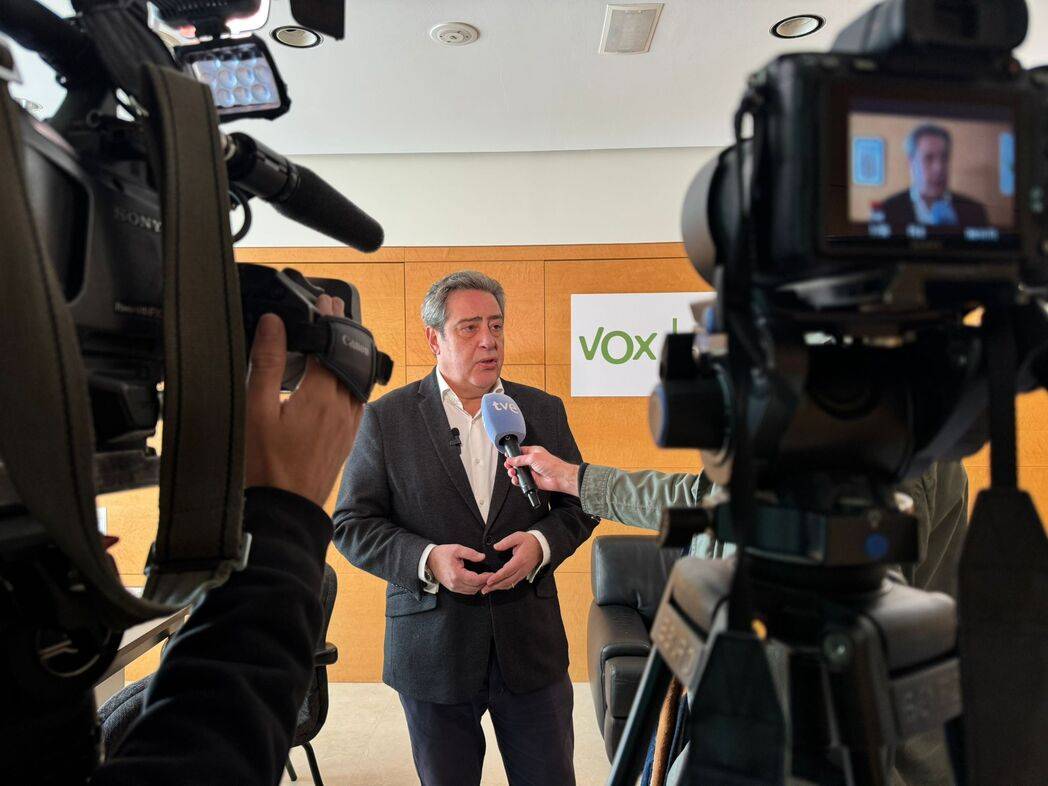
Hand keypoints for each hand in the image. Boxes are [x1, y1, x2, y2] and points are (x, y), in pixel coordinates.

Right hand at [244, 294, 363, 507]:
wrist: (283, 511)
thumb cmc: (263, 466)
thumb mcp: (256, 409)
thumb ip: (268, 363)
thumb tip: (275, 324)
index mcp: (322, 395)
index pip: (332, 345)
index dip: (328, 320)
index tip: (325, 300)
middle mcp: (343, 408)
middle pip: (348, 360)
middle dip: (342, 335)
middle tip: (332, 313)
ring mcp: (348, 425)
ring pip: (355, 381)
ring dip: (347, 359)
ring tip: (334, 343)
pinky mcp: (347, 440)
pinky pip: (356, 402)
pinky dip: (348, 383)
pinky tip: (334, 383)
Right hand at [427, 544, 493, 593]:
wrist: (429, 560)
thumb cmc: (442, 554)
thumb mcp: (457, 549)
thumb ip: (471, 553)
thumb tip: (483, 557)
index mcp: (457, 575)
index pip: (476, 580)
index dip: (486, 577)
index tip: (493, 573)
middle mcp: (455, 584)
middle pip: (475, 588)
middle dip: (485, 582)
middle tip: (492, 575)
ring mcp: (453, 588)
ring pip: (472, 591)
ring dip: (480, 586)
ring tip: (486, 578)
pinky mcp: (452, 588)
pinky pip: (466, 592)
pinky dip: (474, 588)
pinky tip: (478, 581)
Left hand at [481, 531, 542, 593]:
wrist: (541, 546)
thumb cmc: (528, 541)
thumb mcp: (517, 537)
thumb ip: (506, 542)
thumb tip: (495, 547)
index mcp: (519, 560)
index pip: (506, 571)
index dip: (497, 577)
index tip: (488, 581)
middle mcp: (522, 569)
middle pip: (507, 581)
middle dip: (495, 586)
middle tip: (484, 589)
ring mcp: (523, 573)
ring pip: (510, 584)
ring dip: (499, 588)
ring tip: (488, 590)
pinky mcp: (523, 575)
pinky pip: (513, 583)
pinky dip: (505, 586)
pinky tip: (498, 587)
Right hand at [504, 446, 579, 495]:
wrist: (559, 477)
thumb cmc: (551, 465)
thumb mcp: (533, 458)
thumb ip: (520, 459)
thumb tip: (511, 460)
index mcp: (533, 452)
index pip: (520, 451)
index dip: (513, 454)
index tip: (507, 457)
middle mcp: (532, 461)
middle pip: (517, 463)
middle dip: (511, 465)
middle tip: (509, 467)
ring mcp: (532, 471)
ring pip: (519, 472)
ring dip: (513, 473)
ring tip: (512, 474)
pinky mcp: (532, 480)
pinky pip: (522, 481)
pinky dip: (517, 481)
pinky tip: (516, 480)